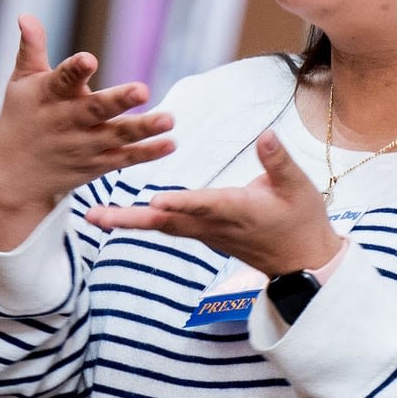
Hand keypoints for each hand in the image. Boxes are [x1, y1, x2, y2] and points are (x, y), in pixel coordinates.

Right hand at [0, 17, 174, 249]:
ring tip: (168, 119)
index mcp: (49, 96)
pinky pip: (124, 158)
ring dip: (142, 128)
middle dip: (118, 101)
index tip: (89, 59)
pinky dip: (147, 153)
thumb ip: (31, 48)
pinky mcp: (96, 164)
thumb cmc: (21, 116)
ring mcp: (84, 145)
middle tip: (142, 90)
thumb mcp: (21, 81)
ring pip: (116, 136)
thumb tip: (25, 15)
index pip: (62, 80)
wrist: (14, 174)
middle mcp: (68, 121)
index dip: (75, 70)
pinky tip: (170, 143)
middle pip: (95, 110)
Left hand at [83, 129, 342, 278]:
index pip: (205, 205)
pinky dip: (142, 223)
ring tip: (94, 216)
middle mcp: (215, 225)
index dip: (181, 203)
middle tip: (94, 216)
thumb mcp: (299, 187)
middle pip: (167, 222)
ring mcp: (206, 233)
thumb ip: (278, 161)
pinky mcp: (203, 235)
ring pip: (162, 227)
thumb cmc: (302, 221)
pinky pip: (168, 229)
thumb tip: (265, 135)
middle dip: (130, 218)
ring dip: (128, 222)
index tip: (155, 202)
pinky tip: (120, 217)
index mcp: (238, 211)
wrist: (302, 262)